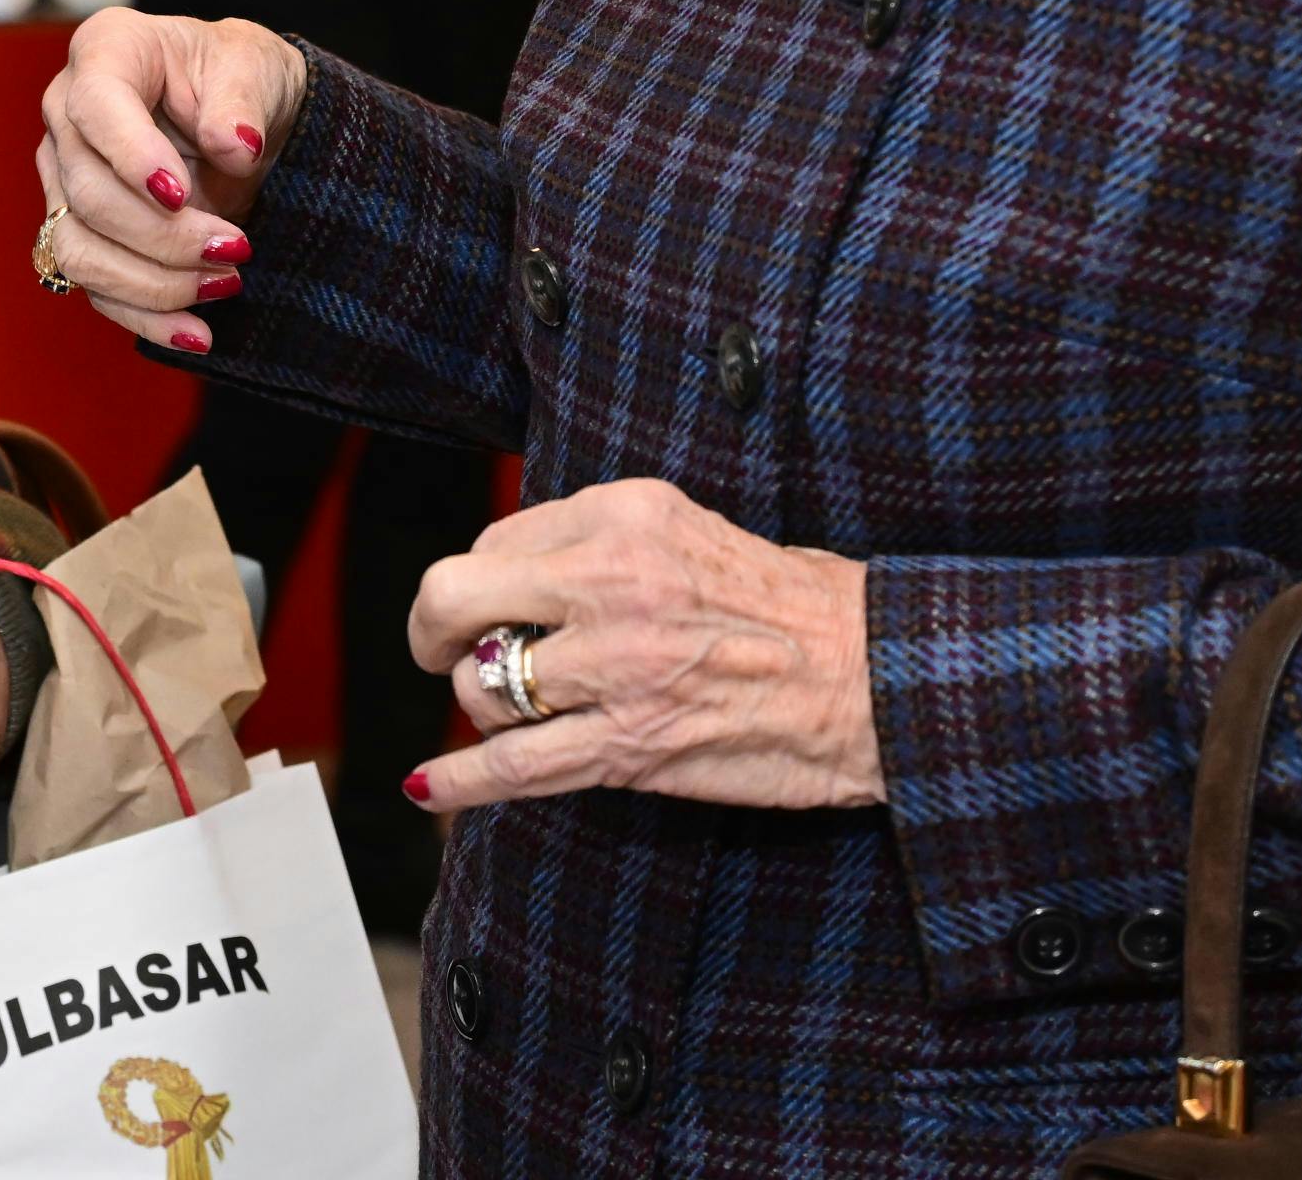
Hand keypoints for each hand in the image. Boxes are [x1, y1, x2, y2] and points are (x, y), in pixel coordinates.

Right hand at [33, 8, 309, 353]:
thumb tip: (235, 145)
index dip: (131, 154)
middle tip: (237, 247)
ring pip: (80, 250)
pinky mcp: (81, 231)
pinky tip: (196, 333)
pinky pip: (94, 289)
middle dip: (164, 235)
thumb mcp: (256, 66)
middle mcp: (68, 114)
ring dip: (155, 282)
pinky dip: (146, 317)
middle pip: (88, 192)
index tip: (180, 193)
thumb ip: (241, 100)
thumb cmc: (240, 77)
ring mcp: (65, 178)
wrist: (242, 120)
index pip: (95, 105)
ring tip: (226, 284)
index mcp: (107, 51)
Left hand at [404, 478, 882, 817]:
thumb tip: (517, 574)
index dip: (487, 577)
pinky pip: (516, 768)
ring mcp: (619, 667)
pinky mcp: (630, 745)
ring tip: (525, 709)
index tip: (500, 601)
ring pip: (484, 686)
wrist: (875, 678)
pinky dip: (460, 781)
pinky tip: (426, 787)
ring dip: (486, 703)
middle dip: (437, 628)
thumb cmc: (795, 604)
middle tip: (446, 648)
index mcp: (626, 513)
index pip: (499, 536)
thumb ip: (604, 542)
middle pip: (458, 596)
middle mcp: (612, 580)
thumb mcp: (691, 529)